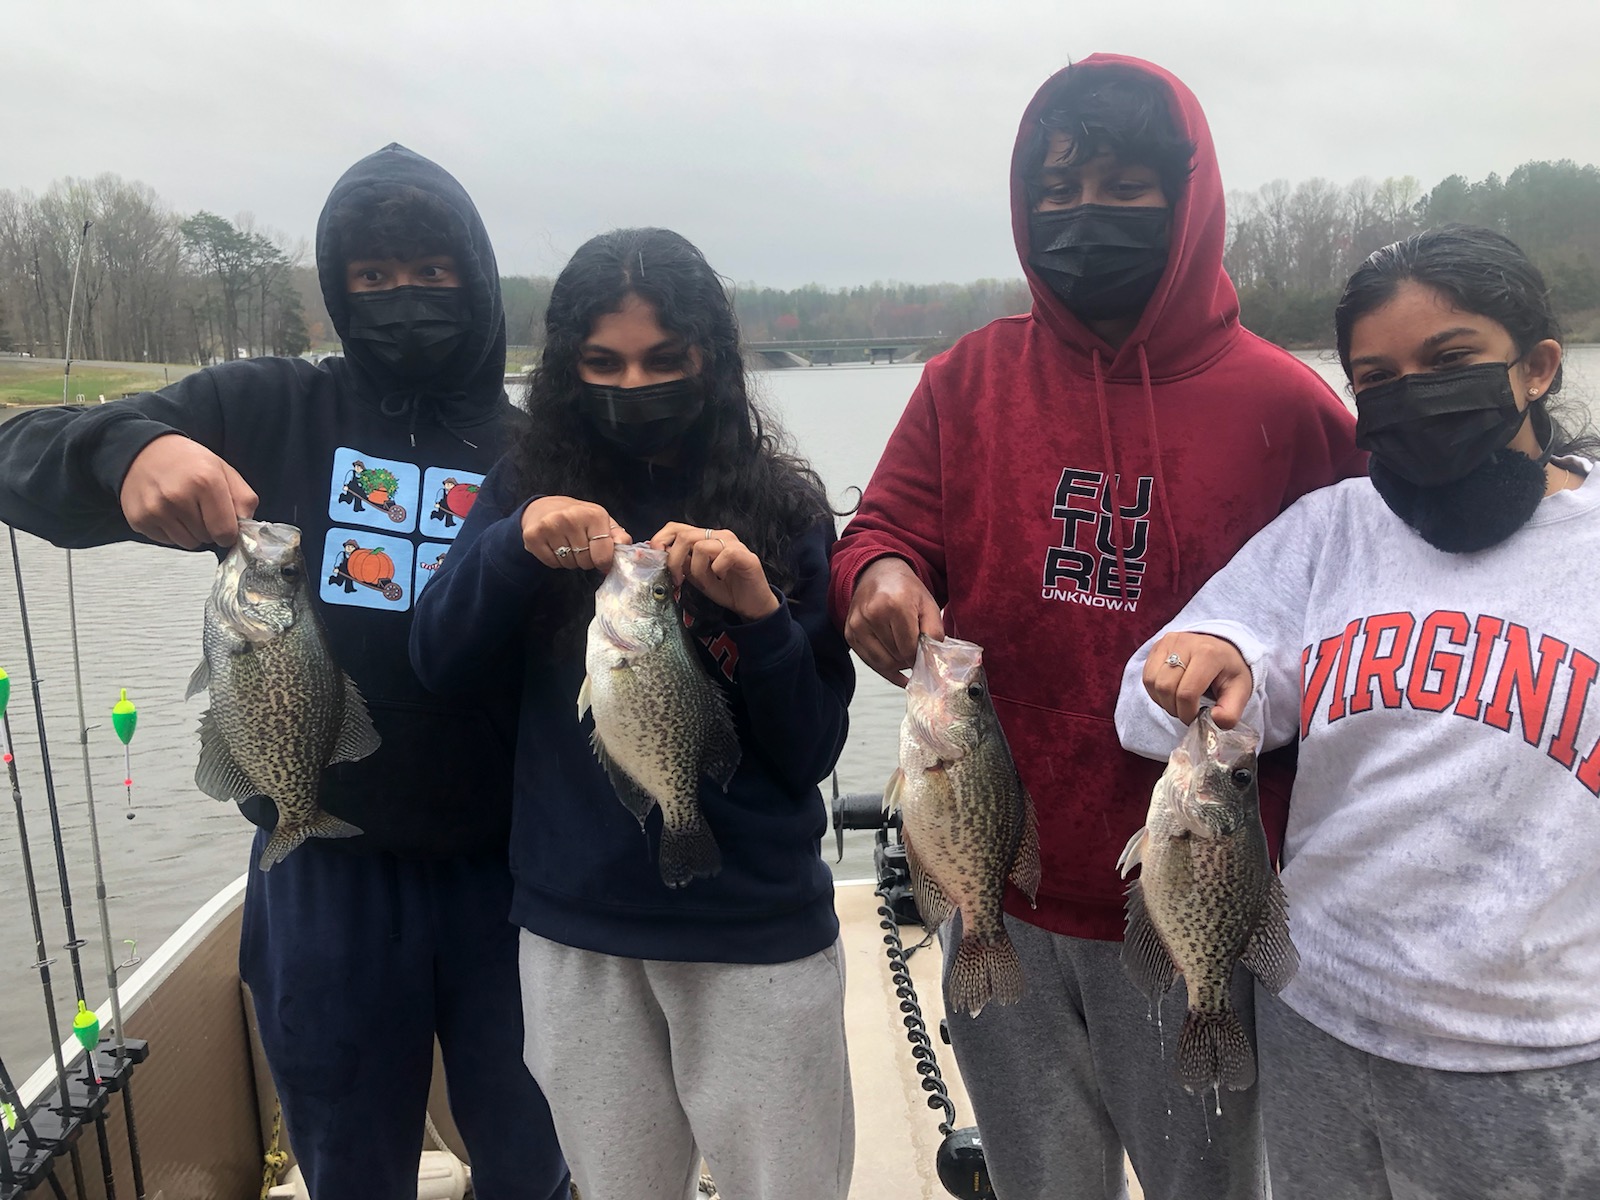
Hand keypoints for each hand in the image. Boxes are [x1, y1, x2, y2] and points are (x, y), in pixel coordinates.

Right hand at [119, 434, 257, 548]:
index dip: (229, 532)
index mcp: (205, 481)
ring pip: (188, 543)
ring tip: (184, 508)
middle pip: (207, 539)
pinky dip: (172, 531)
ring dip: (191, 532)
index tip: (225, 524)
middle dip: (209, 528)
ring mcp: (156, 509)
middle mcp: (178, 496)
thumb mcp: (224, 470)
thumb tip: (247, 530)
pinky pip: (167, 542)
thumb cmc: (188, 462)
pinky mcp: (139, 519)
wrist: (143, 451)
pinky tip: (168, 511)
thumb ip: (244, 500)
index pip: (225, 532)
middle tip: (200, 507)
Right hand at [520, 497, 628, 571]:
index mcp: (593, 514)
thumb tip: (625, 550)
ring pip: (569, 564)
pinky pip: (552, 564)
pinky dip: (555, 561)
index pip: (603, 555)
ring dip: (570, 560)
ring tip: (566, 544)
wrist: (543, 508)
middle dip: (585, 559)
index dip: (604, 562)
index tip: (601, 558)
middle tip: (579, 545)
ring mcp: (550, 527)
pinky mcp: (533, 536)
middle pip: (586, 562)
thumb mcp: (601, 521)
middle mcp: (571, 518)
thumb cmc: (578, 517)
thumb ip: (617, 536)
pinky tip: (554, 546)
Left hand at [651, 522, 778, 621]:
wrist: (751, 605)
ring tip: (705, 582)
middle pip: (685, 535)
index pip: (677, 527)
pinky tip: (722, 577)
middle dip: (674, 560)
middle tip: (678, 580)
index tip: (657, 559)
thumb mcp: (695, 577)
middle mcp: (718, 535)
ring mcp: (733, 544)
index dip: (661, 539)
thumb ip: (680, 565)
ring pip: (701, 546)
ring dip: (697, 570)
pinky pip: (723, 555)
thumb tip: (658, 556)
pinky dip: (717, 570)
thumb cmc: (725, 588)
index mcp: (705, 538)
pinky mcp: (745, 555)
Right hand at [843, 557, 944, 686]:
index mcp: (895, 605)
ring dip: (895, 665)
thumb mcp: (929, 605)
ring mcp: (858, 624)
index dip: (919, 657)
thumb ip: (934, 632)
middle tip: (914, 651)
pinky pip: (867, 660)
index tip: (923, 653)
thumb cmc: (905, 589)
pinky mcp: (849, 633)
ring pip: (881, 662)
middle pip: (895, 657)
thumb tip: (931, 659)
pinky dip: (882, 666)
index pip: (909, 649)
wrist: (878, 573)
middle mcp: (872, 614)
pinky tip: (893, 663)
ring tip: (903, 654)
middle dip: (908, 660)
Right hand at [1142, 633, 1252, 727]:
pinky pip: (1146, 676)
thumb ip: (1231, 712)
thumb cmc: (1229, 671)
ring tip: (1178, 702)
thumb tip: (1214, 720)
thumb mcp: (1241, 692)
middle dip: (1174, 708)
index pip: (1187, 693)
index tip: (1196, 718)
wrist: (1223, 647)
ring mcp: (1168, 642)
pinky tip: (1170, 692)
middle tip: (1186, 712)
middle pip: (1166, 687)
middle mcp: (1184, 643)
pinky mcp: (1157, 646)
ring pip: (1152, 682)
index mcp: (1208, 654)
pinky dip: (1155, 691)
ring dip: (1162, 700)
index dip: (1188, 713)